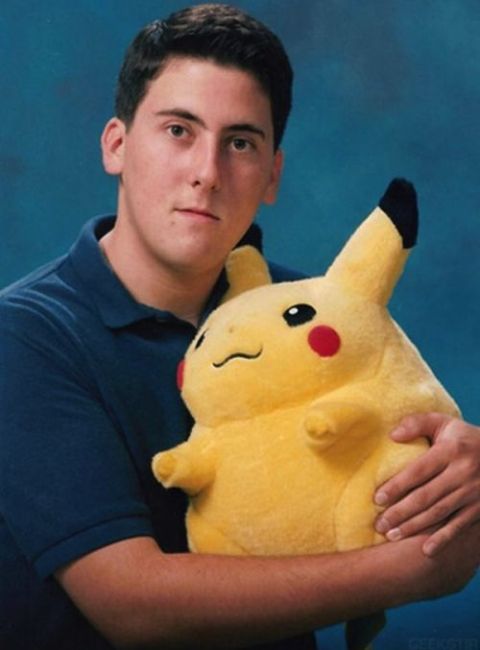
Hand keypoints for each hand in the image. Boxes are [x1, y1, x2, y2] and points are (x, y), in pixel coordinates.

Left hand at [374, 413, 479, 555]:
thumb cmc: (463, 438)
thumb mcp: (443, 422)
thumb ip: (417, 423)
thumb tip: (392, 435)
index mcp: (451, 451)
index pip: (419, 471)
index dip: (397, 486)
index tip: (377, 499)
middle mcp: (463, 473)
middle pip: (426, 496)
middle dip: (400, 512)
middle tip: (379, 524)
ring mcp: (473, 493)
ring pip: (439, 513)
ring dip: (414, 527)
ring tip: (392, 535)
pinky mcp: (479, 508)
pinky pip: (459, 526)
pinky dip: (443, 539)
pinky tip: (426, 551)